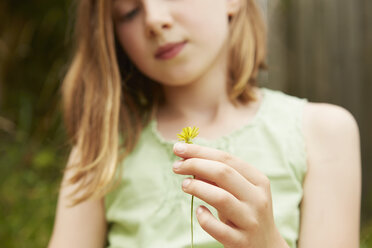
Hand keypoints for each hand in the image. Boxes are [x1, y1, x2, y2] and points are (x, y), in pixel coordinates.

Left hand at [172, 142, 288, 247]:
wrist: (266, 247)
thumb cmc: (245, 212)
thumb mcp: (239, 192)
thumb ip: (219, 177)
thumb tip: (189, 159)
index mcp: (258, 181)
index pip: (226, 158)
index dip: (200, 151)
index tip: (178, 148)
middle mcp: (257, 199)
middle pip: (223, 173)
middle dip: (195, 165)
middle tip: (176, 166)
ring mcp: (250, 221)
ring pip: (221, 198)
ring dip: (197, 187)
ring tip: (184, 185)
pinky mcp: (240, 242)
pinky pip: (217, 228)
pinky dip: (204, 217)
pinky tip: (199, 211)